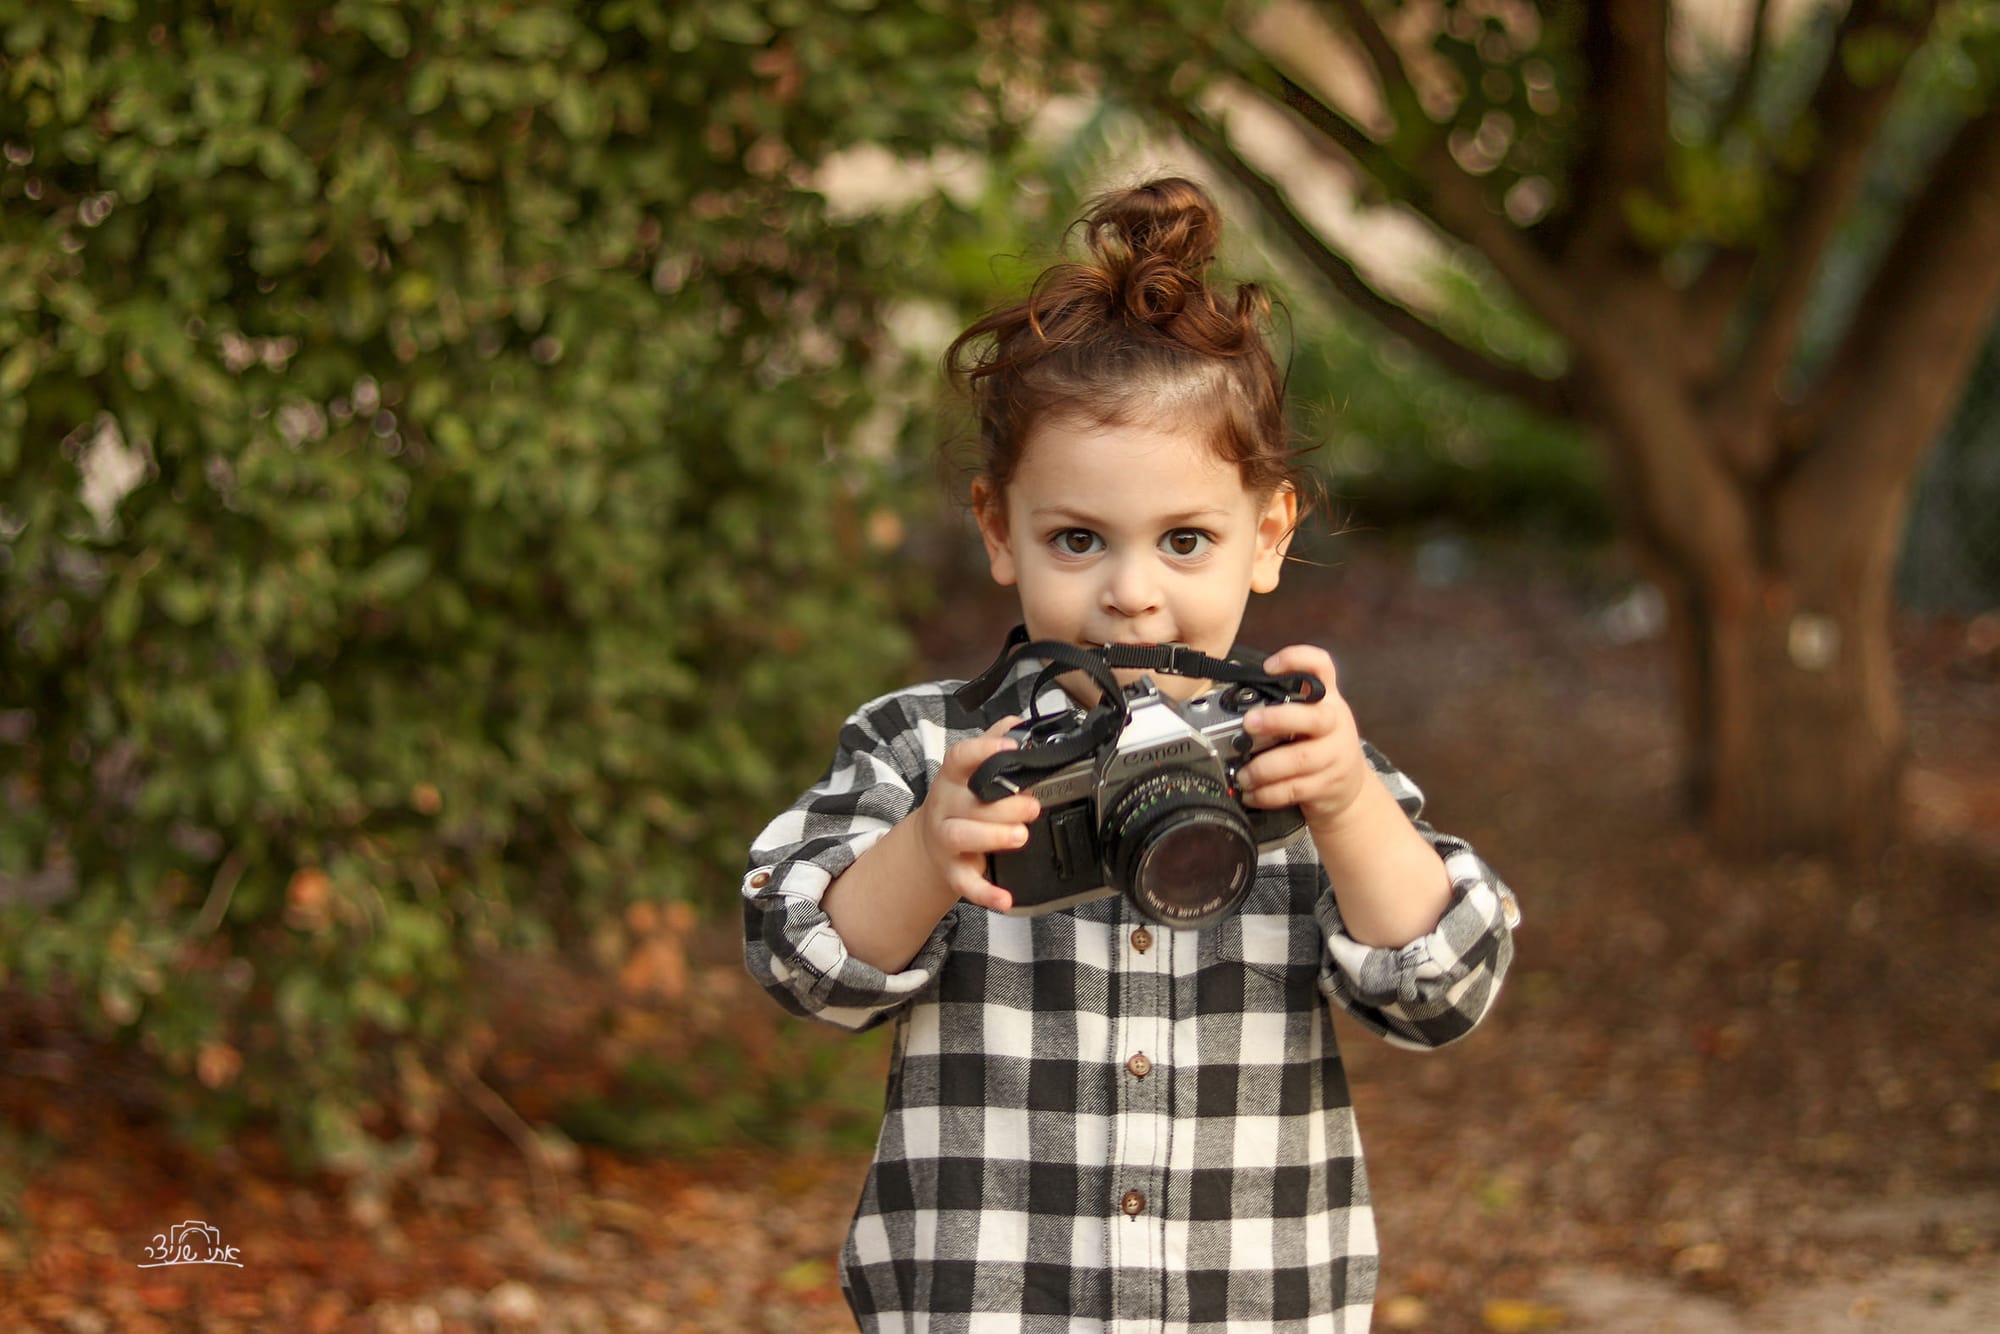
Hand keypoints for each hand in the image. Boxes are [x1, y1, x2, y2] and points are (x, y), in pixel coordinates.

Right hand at [911, 715, 1041, 912]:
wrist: (931, 845)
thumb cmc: (962, 802)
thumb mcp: (972, 772)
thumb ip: (994, 745)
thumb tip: (1020, 722)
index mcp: (954, 776)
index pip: (962, 756)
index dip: (984, 751)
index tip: (1009, 747)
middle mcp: (946, 805)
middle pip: (969, 802)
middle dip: (1003, 805)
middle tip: (1032, 805)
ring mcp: (946, 839)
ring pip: (961, 836)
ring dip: (992, 836)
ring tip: (1020, 836)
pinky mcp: (952, 870)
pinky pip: (966, 883)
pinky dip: (985, 893)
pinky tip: (1005, 898)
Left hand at [1234, 644, 1372, 832]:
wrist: (1350, 789)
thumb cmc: (1318, 746)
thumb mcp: (1310, 720)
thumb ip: (1283, 708)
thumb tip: (1230, 707)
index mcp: (1327, 699)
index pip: (1321, 666)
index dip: (1297, 660)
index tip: (1269, 666)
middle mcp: (1335, 723)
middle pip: (1313, 717)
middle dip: (1277, 720)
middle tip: (1248, 724)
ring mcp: (1335, 755)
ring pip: (1299, 760)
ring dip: (1264, 768)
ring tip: (1242, 774)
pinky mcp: (1329, 784)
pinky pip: (1294, 789)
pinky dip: (1268, 794)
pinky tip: (1252, 793)